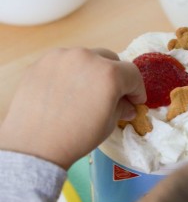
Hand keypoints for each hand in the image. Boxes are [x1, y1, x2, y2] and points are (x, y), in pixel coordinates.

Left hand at [0, 48, 145, 168]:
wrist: (36, 144)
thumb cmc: (78, 137)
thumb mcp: (108, 124)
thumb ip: (122, 108)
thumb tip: (128, 106)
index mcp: (109, 75)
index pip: (132, 74)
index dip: (137, 89)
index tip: (135, 101)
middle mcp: (87, 58)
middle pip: (111, 60)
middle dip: (117, 77)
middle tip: (113, 95)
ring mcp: (63, 56)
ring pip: (88, 58)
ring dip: (94, 72)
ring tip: (87, 92)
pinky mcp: (44, 61)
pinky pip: (67, 62)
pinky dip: (74, 72)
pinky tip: (67, 90)